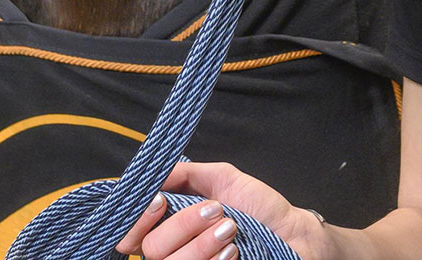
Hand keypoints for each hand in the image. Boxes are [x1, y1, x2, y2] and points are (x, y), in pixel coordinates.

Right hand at [116, 160, 329, 259]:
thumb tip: (155, 171)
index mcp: (169, 228)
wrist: (290, 231)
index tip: (161, 201)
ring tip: (231, 228)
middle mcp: (173, 254)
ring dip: (203, 243)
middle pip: (152, 249)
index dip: (137, 221)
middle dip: (184, 224)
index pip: (131, 237)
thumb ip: (186, 174)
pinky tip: (233, 252)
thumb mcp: (221, 179)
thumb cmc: (255, 206)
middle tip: (216, 209)